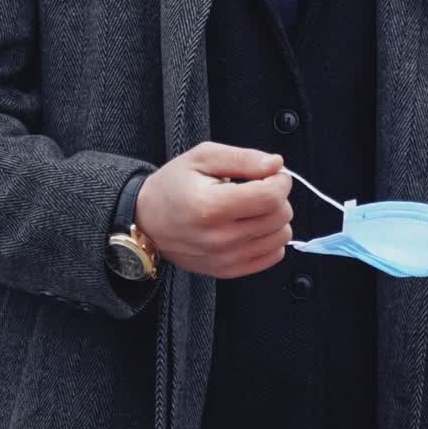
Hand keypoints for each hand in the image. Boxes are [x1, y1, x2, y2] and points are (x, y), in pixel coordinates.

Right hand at [134, 142, 292, 278]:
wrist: (146, 220)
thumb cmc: (174, 184)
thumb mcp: (204, 156)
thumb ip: (244, 158)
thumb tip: (276, 164)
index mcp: (211, 206)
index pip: (270, 197)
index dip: (281, 180)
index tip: (272, 172)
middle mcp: (219, 238)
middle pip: (279, 217)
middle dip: (278, 196)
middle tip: (259, 186)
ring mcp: (224, 259)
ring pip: (280, 238)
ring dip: (276, 217)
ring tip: (254, 206)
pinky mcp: (227, 271)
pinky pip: (272, 257)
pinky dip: (271, 238)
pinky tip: (253, 224)